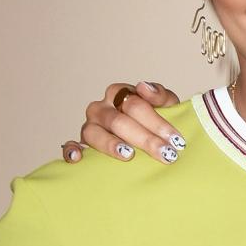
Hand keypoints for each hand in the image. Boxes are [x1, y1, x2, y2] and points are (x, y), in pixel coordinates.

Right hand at [62, 80, 182, 166]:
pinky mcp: (81, 145)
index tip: (175, 140)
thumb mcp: (166, 106)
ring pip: (94, 133)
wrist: (148, 142)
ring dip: (111, 144)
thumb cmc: (155, 123)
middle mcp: (101, 108)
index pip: (135, 105)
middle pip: (118, 121)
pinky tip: (78, 158)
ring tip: (129, 154)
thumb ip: (160, 96)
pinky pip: (70, 146)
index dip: (156, 122)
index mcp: (119, 94)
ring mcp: (89, 127)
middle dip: (144, 138)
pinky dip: (71, 150)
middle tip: (165, 154)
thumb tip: (143, 87)